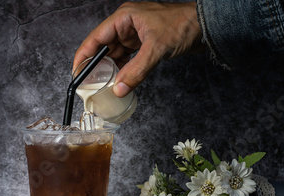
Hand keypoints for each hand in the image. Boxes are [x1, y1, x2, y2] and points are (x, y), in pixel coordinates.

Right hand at [73, 2, 203, 96]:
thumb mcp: (156, 49)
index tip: (76, 73)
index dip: (83, 56)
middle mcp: (126, 25)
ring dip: (110, 70)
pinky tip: (119, 82)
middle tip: (88, 85)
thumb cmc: (183, 25)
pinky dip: (122, 71)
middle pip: (102, 47)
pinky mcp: (143, 44)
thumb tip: (119, 89)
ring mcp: (134, 35)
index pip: (95, 38)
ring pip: (114, 55)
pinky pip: (126, 59)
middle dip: (96, 66)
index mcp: (124, 18)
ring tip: (103, 86)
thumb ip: (136, 71)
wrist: (207, 26)